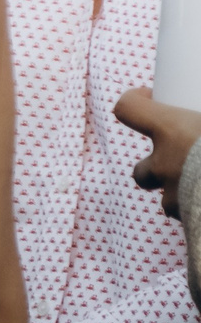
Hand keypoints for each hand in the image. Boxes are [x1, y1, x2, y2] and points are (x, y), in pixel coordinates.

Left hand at [117, 88, 200, 216]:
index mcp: (172, 131)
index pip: (128, 109)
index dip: (134, 101)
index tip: (149, 97)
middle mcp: (165, 165)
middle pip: (141, 172)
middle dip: (155, 170)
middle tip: (184, 162)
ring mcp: (177, 200)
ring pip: (169, 203)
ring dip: (183, 197)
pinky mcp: (195, 226)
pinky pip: (193, 225)